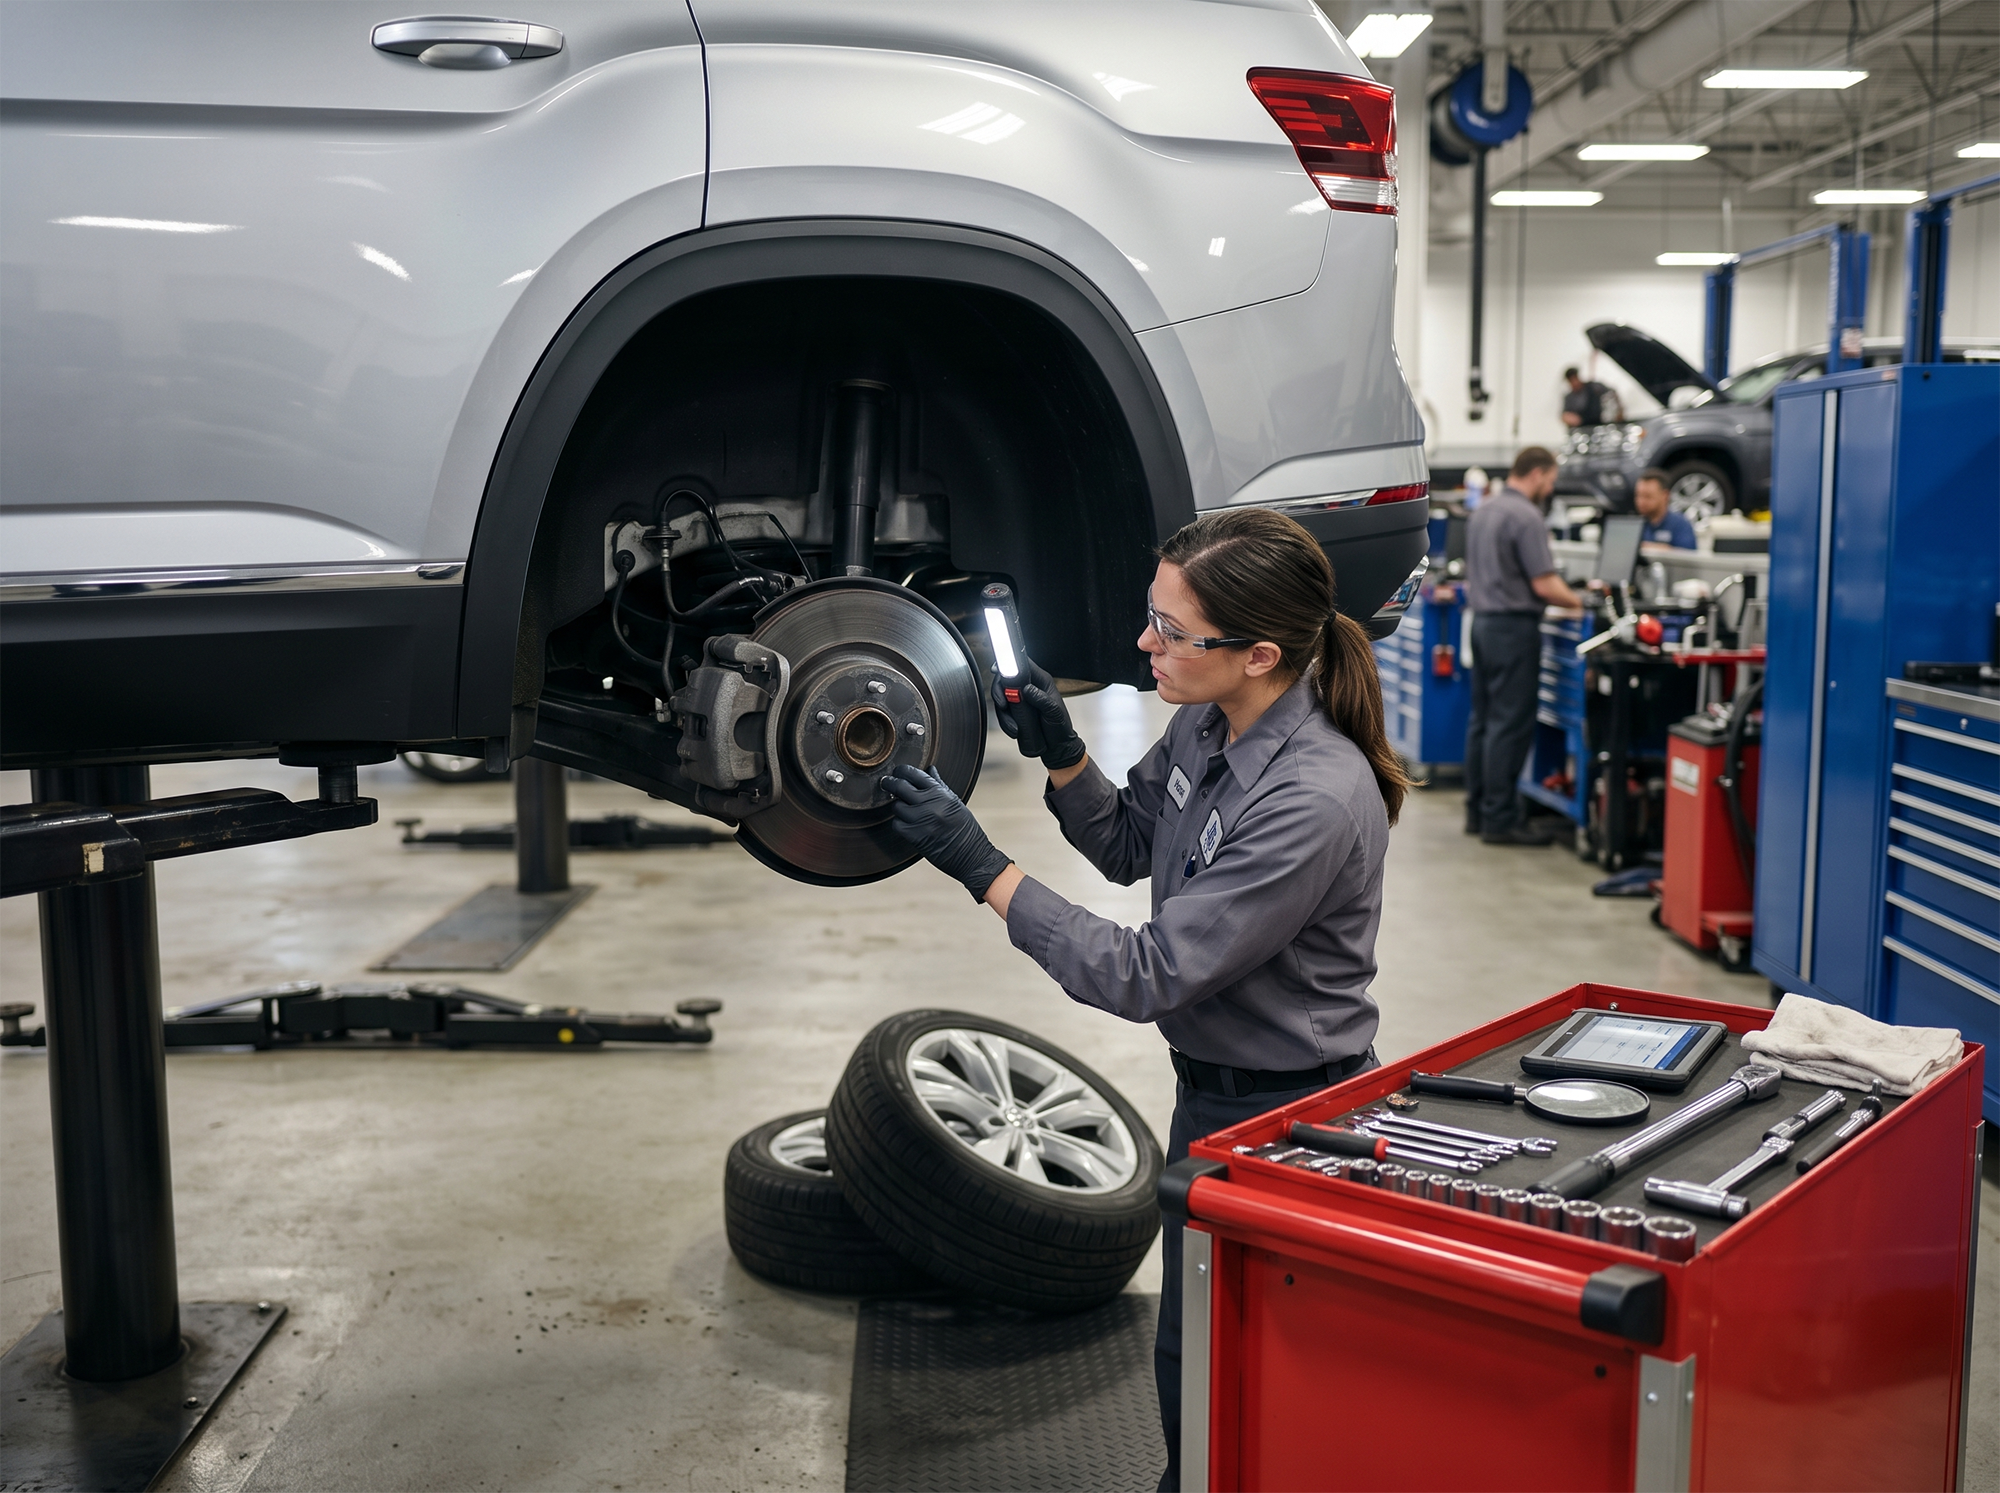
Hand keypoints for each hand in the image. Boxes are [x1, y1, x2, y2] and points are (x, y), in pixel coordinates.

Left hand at [880, 764, 1014, 900]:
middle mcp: (929, 804)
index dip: (902, 770)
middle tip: (886, 782)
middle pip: (899, 786)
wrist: (970, 854)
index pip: (914, 774)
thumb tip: (929, 769)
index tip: (898, 772)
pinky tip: (907, 824)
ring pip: (896, 806)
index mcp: (940, 793)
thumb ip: (939, 785)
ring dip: (897, 806)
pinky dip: (899, 823)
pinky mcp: (913, 836)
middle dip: (889, 782)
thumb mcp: (954, 802)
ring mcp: (920, 820)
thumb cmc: (964, 828)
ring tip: (904, 808)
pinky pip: (897, 824)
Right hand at [990, 656, 1085, 769]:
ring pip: (1002, 697)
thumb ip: (1042, 699)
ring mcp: (1021, 700)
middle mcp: (1029, 688)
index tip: (998, 670)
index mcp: (1041, 681)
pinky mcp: (1015, 712)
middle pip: (1006, 680)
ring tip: (1014, 727)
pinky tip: (1013, 730)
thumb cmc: (1060, 728)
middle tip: (1003, 705)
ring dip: (1003, 713)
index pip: (1023, 665)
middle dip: (1000, 692)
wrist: (1057, 747)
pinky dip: (1004, 721)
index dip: (1008, 663)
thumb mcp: (1054, 713)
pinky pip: (1003, 712)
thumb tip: (1027, 689)